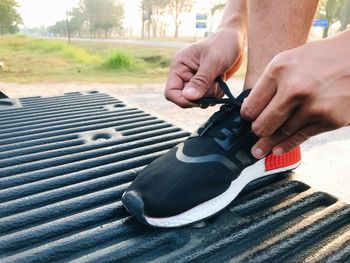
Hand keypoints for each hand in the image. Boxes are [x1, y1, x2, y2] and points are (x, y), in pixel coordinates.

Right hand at [164, 27, 244, 107]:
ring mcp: (194, 80)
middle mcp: (183, 74)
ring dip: (211, 95)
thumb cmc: (223, 44)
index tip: (200, 99)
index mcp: (179, 66)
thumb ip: (200, 81)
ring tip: (220, 79)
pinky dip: (216, 95)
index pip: (171, 92)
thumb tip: (188, 97)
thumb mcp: (213, 62)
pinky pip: (207, 99)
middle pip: (186, 99)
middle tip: (215, 84)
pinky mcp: (204, 85)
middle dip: (203, 95)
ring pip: (198, 101)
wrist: (235, 39)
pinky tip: (222, 81)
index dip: (183, 100)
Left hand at [241, 30, 349, 158]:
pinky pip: (301, 137)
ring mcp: (313, 106)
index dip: (247, 116)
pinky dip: (286, 146)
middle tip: (256, 133)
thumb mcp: (287, 60)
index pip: (251, 106)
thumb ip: (267, 84)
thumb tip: (249, 110)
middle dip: (257, 131)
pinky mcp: (329, 119)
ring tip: (259, 150)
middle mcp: (294, 89)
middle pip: (263, 124)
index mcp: (279, 71)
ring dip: (269, 142)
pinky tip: (276, 150)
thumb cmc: (318, 59)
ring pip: (281, 133)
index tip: (248, 119)